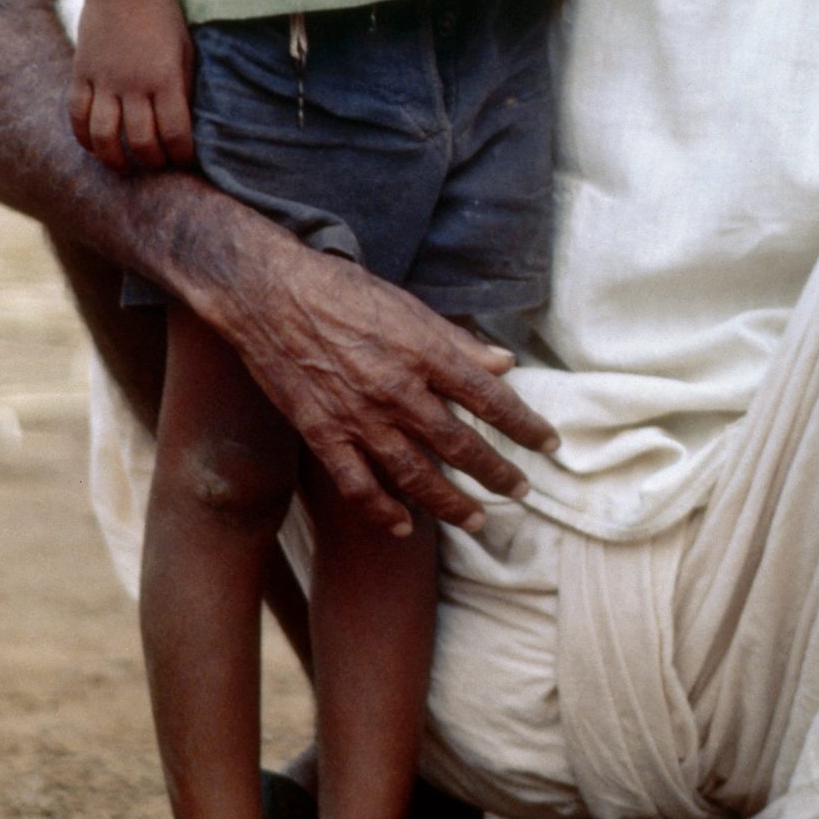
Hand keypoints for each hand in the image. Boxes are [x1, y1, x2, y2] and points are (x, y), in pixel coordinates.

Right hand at [69, 0, 194, 169]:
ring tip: (125, 165)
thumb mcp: (185, 50)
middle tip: (158, 165)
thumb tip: (184, 127)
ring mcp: (104, 80)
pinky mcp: (81, 73)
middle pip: (141, 142)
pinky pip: (78, 116)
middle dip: (153, 163)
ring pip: (105, 137)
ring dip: (116, 159)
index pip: (176, 133)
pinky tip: (96, 146)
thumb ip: (182, 88)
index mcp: (167, 77)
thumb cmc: (163, 16)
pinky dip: (86, 138)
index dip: (182, 156)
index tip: (185, 161)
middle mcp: (134, 83)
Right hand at [182, 218, 555, 538]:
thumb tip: (504, 363)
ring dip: (452, 505)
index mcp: (424, 352)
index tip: (549, 445)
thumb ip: (457, 340)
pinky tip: (404, 526)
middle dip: (498, 474)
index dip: (525, 426)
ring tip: (477, 520)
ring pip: (416, 476)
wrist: (268, 294)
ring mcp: (359, 418)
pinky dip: (383, 512)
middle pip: (460, 446)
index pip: (490, 398)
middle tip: (521, 491)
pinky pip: (359, 486)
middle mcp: (398, 391)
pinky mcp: (322, 434)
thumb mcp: (408, 305)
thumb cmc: (342, 291)